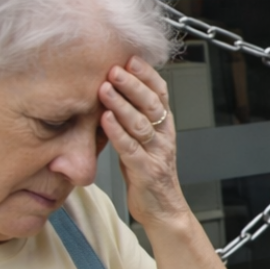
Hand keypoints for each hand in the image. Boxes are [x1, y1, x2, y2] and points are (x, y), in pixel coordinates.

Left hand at [99, 56, 189, 227]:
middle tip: (114, 68)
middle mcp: (164, 136)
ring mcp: (157, 153)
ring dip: (122, 104)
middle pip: (152, 104)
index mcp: (165, 126)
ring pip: (142, 124)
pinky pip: (131, 149)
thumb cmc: (149, 174)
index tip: (130, 58)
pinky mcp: (146, 171)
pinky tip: (105, 120)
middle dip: (133, 84)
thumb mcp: (144, 140)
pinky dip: (117, 133)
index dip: (147, 74)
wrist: (164, 210)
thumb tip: (112, 89)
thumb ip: (133, 117)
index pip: (161, 93)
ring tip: (104, 89)